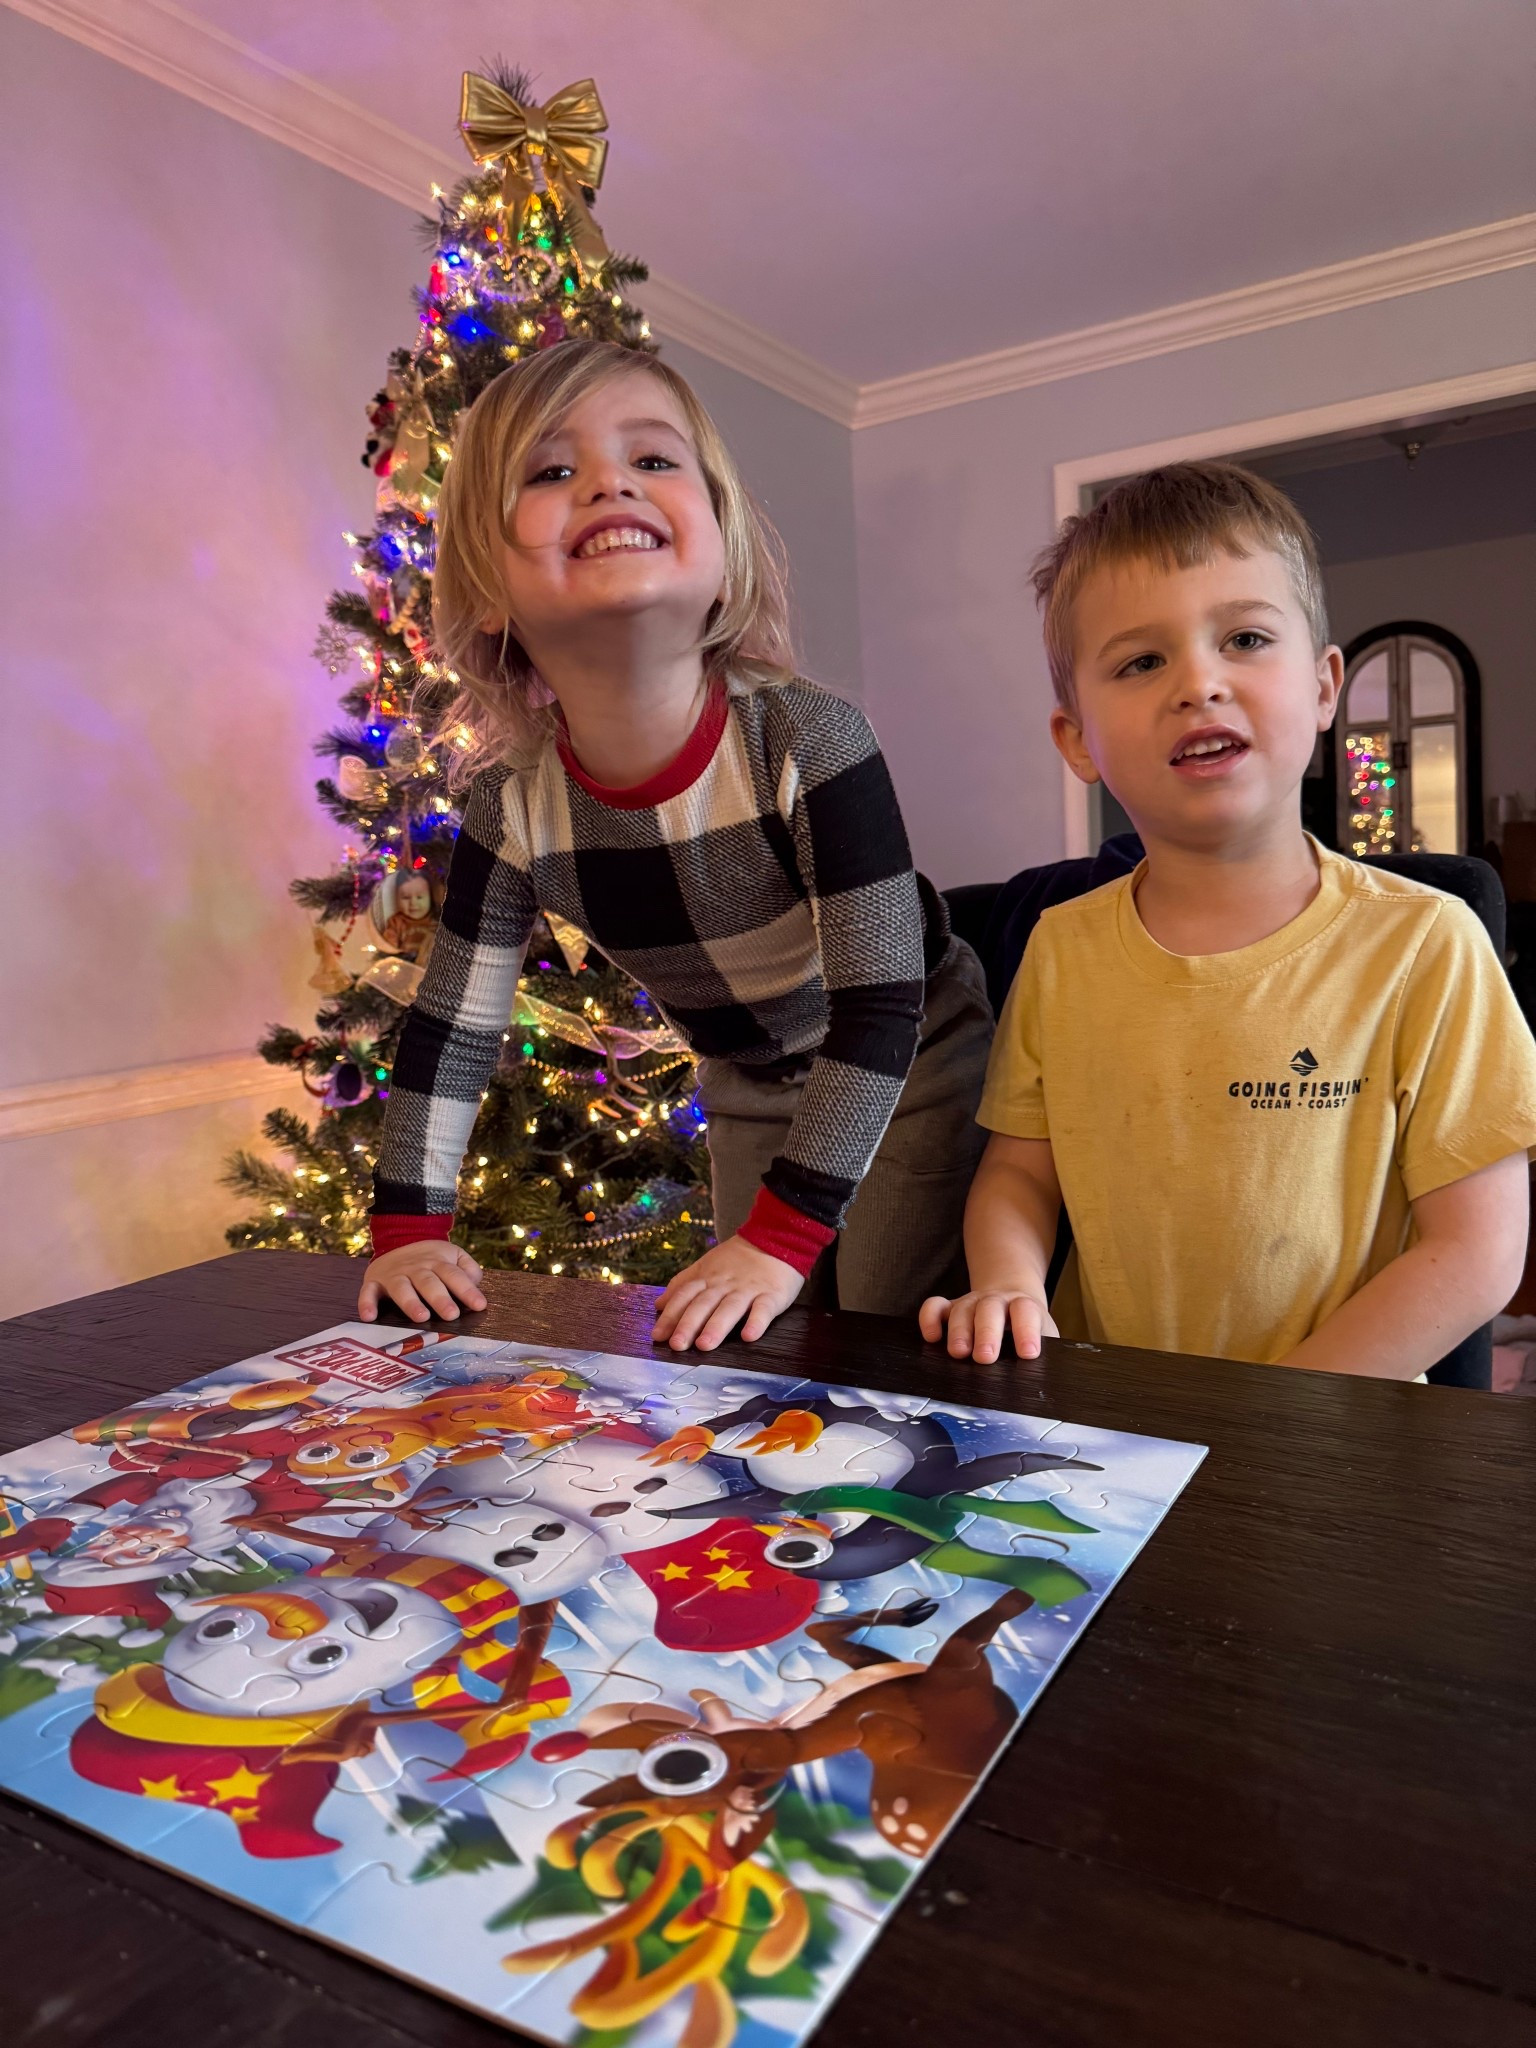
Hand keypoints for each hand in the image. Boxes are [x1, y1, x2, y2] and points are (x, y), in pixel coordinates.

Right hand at [358, 1242, 486, 1325]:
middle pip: (429, 1283)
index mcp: (438, 1262)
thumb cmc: (432, 1258)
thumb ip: (469, 1270)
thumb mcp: (454, 1256)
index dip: (468, 1290)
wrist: (398, 1239)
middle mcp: (416, 1268)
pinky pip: (368, 1292)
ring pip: (402, 1288)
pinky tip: (370, 1316)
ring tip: (421, 1316)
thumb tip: (475, 1285)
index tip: (480, 1305)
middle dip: (440, 1298)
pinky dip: (366, 1303)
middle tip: (452, 1314)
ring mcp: (394, 1275)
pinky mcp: (374, 1282)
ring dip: (410, 1302)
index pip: (455, 1276)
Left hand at [652, 1236, 802, 1351]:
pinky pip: (763, 1308)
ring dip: (716, 1326)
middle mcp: (724, 1285)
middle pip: (703, 1304)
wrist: (775, 1239)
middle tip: (677, 1345)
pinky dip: (757, 1322)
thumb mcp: (706, 1266)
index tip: (658, 1335)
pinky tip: (749, 1336)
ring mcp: (748, 1289)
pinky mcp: (772, 1294)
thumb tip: (658, 1305)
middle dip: (688, 1324)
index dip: (670, 1315)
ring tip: (704, 1345)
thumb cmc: (738, 1259)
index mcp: (707, 1278)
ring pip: (730, 1308)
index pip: (684, 1296)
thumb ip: (682, 1284)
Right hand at [918, 1288, 1056, 1362]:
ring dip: (958, 1331)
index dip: (1026, 1331)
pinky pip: (935, 1306)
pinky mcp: (950, 1308)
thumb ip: (1043, 1355)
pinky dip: (929, 1319)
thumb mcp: (1043, 1338)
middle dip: (986, 1333)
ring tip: (958, 1353)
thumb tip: (1041, 1385)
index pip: (1026, 1312)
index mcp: (1023, 1307)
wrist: (1014, 1302)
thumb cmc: (1028, 1328)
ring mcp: (971, 1303)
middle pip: (989, 1309)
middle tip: (985, 1357)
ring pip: (962, 1309)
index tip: (1027, 1353)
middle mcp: (996, 1302)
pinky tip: (931, 1338)